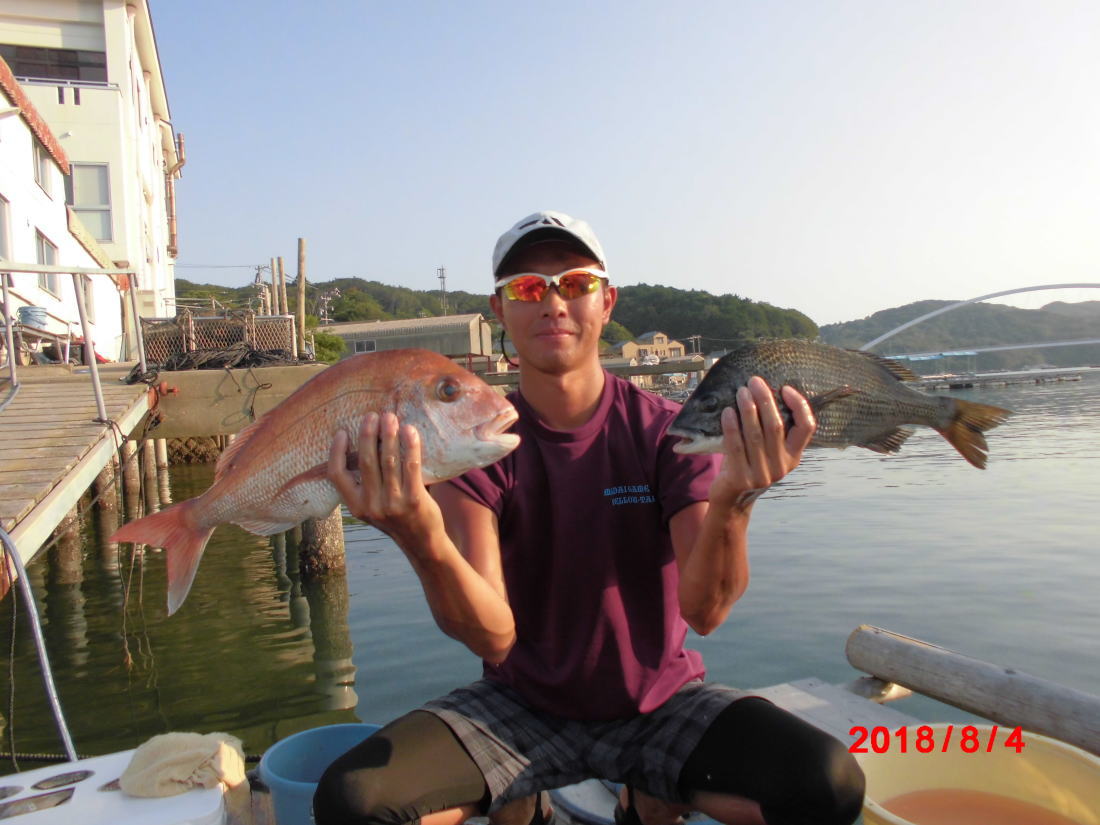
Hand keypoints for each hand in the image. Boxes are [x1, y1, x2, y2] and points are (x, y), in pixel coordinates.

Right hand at [327, 411, 443, 548]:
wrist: (422, 542)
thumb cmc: (396, 518)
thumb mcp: (371, 507)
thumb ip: (364, 484)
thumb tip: (363, 443)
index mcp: (356, 506)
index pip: (337, 475)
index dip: (336, 452)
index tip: (341, 431)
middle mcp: (372, 505)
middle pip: (366, 462)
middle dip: (368, 434)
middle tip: (373, 415)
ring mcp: (394, 503)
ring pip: (389, 460)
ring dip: (389, 434)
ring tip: (390, 417)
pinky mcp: (415, 499)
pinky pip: (411, 465)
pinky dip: (410, 445)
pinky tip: (410, 430)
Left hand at [708, 376, 815, 509]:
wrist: (732, 499)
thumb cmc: (749, 465)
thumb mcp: (768, 450)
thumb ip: (771, 429)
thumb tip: (765, 392)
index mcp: (794, 455)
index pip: (807, 427)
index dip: (799, 405)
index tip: (785, 388)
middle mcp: (782, 466)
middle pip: (776, 426)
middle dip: (765, 400)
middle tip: (754, 382)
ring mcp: (762, 474)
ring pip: (755, 434)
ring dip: (747, 409)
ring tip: (741, 392)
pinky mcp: (741, 478)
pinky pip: (736, 446)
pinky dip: (732, 426)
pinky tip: (728, 412)